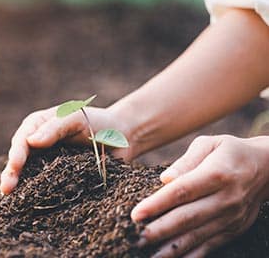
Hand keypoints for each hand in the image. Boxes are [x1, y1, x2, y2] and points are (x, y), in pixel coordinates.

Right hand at [0, 104, 133, 194]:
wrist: (121, 137)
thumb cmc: (99, 122)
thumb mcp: (77, 118)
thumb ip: (55, 128)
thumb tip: (31, 142)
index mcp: (38, 125)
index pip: (22, 139)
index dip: (17, 154)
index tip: (15, 166)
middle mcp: (37, 143)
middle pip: (19, 159)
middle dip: (11, 173)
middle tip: (6, 189)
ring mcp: (46, 161)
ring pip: (27, 174)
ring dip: (19, 186)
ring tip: (11, 198)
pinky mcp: (57, 177)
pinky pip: (43, 185)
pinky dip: (34, 193)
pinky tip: (28, 205)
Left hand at [131, 135, 268, 257]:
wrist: (268, 168)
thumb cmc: (230, 152)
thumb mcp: (209, 143)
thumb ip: (186, 160)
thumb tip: (165, 178)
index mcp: (217, 174)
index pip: (182, 191)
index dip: (157, 204)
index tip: (136, 214)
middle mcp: (225, 198)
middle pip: (187, 218)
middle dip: (159, 230)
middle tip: (134, 238)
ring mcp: (230, 217)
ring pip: (196, 236)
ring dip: (170, 248)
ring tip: (147, 254)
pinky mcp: (233, 230)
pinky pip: (209, 246)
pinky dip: (189, 255)